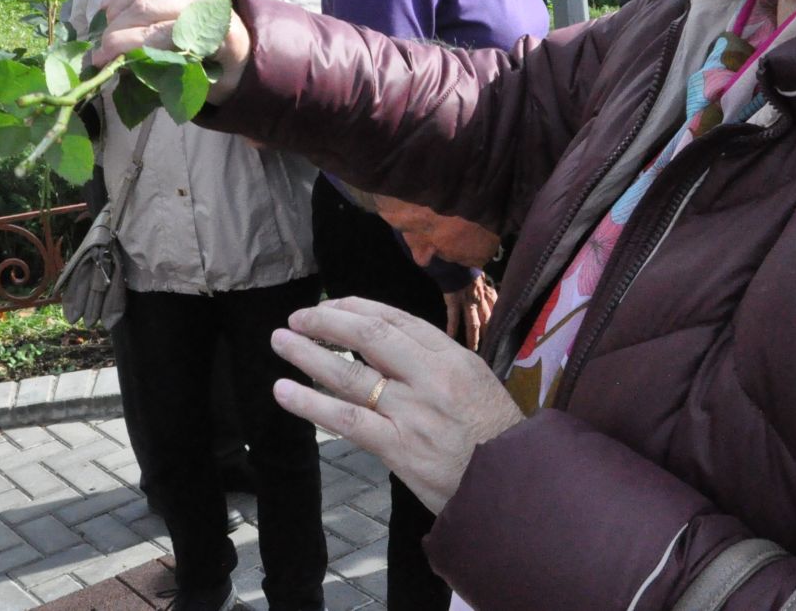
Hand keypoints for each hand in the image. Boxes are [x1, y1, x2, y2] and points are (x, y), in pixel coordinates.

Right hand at [92, 0, 251, 100]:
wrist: (239, 49)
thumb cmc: (217, 73)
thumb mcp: (198, 86)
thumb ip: (166, 76)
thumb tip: (121, 67)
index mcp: (213, 33)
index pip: (161, 32)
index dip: (126, 45)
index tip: (102, 60)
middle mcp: (201, 3)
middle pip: (147, 7)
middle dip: (116, 30)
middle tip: (100, 52)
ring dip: (117, 7)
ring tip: (108, 29)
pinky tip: (110, 8)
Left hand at [271, 297, 523, 513]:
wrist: (515, 490)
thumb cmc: (498, 440)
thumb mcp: (478, 384)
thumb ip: (437, 365)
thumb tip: (389, 351)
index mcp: (454, 358)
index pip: (396, 320)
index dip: (357, 308)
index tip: (331, 305)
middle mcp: (432, 378)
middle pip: (369, 336)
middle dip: (327, 321)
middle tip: (297, 317)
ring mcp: (413, 412)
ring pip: (350, 375)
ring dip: (308, 355)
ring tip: (280, 342)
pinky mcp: (399, 447)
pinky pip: (346, 420)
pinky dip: (310, 404)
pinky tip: (285, 392)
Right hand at [443, 273, 497, 350]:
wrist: (456, 259)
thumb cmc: (468, 268)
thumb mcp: (482, 278)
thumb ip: (487, 290)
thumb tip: (495, 298)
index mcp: (487, 293)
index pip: (496, 312)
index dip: (498, 325)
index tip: (501, 337)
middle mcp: (480, 299)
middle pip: (487, 321)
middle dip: (488, 336)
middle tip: (490, 350)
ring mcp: (466, 300)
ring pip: (472, 322)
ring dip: (473, 337)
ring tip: (473, 349)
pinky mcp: (453, 300)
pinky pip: (454, 316)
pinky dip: (452, 327)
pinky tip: (451, 337)